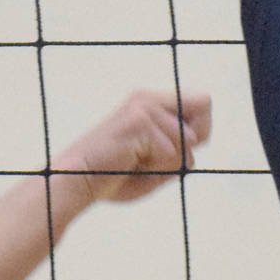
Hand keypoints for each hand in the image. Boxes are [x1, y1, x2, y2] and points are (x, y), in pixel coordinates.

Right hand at [52, 89, 211, 204]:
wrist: (75, 182)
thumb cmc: (112, 178)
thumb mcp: (155, 164)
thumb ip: (180, 150)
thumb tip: (198, 139)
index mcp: (150, 102)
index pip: (202, 102)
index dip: (201, 129)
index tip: (177, 150)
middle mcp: (148, 97)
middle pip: (204, 105)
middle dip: (192, 141)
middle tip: (158, 157)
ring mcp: (144, 106)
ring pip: (189, 140)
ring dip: (168, 163)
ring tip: (135, 163)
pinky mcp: (140, 121)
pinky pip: (173, 152)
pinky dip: (157, 168)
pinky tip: (130, 164)